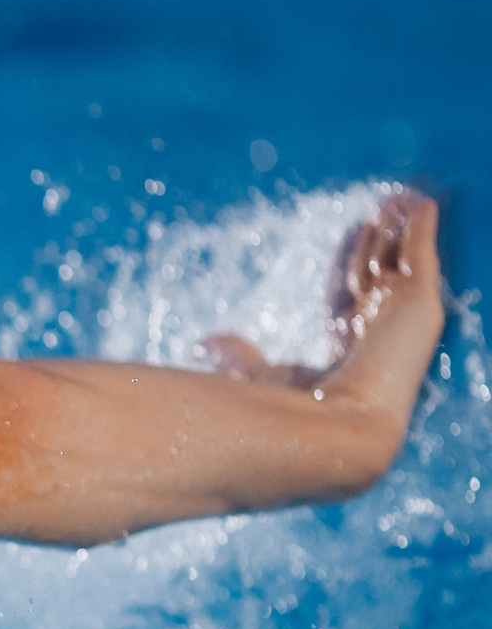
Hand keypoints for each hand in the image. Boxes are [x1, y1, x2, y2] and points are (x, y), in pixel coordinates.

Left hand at [199, 190, 443, 423]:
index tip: (355, 230)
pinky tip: (420, 203)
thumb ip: (237, 358)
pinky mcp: (421, 306)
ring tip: (403, 198)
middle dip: (381, 242)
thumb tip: (204, 345)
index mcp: (348, 353)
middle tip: (384, 209)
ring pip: (404, 264)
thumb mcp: (253, 376)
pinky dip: (422, 229)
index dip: (351, 261)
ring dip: (403, 230)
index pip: (349, 294)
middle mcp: (379, 338)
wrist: (328, 430)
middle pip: (380, 276)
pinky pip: (423, 256)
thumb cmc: (286, 413)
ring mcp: (403, 322)